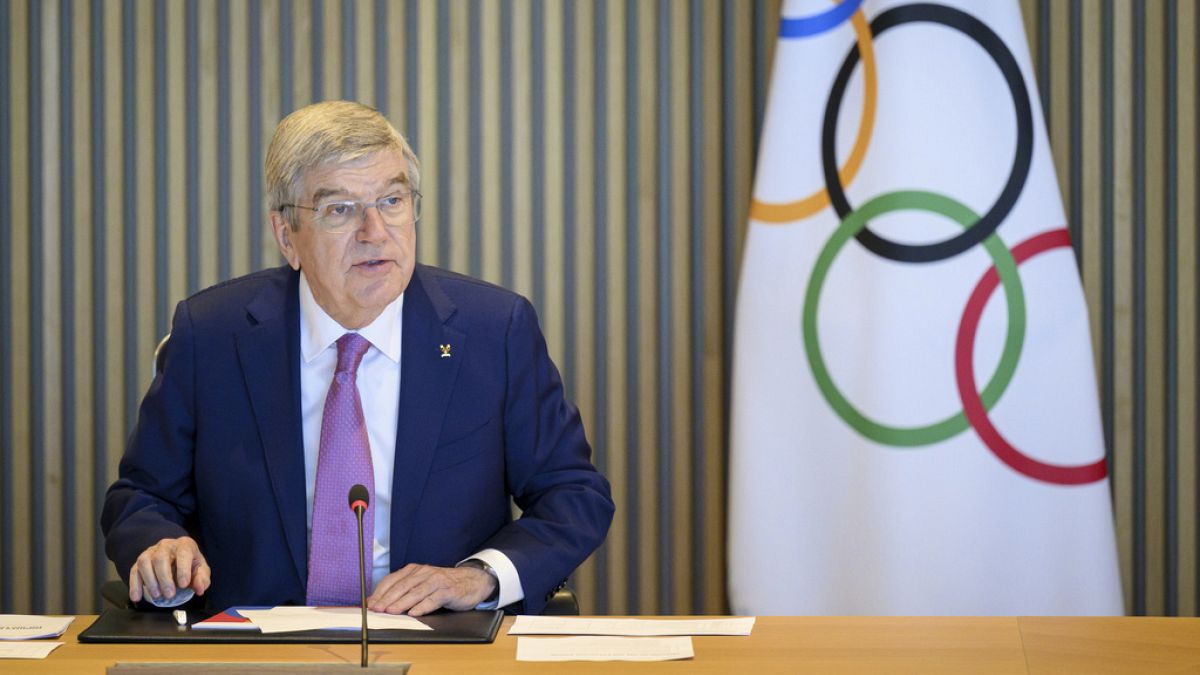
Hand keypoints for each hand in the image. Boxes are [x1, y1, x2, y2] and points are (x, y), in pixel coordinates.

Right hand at [128, 536, 210, 603]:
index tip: (184, 585)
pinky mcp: (140, 562)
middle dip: (164, 578)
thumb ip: (201, 579)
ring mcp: (151, 552)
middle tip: (169, 595)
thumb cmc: (190, 565)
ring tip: (157, 595)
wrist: (177, 559)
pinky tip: (137, 597)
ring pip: (145, 562)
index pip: (183, 553)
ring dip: (149, 581)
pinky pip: (134, 571)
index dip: (183, 569)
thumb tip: (200, 589)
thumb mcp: (201, 571)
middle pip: (161, 558)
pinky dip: (134, 585)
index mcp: (184, 545)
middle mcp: (166, 546)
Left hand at [367, 563, 495, 616]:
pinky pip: (434, 598)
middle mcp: (424, 572)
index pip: (392, 580)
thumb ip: (402, 591)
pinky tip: (415, 613)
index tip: (370, 604)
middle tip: (377, 609)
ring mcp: (437, 580)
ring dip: (402, 602)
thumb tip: (376, 602)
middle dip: (388, 598)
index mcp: (414, 570)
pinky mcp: (448, 590)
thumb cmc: (442, 585)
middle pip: (402, 586)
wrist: (472, 581)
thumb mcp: (421, 584)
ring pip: (416, 592)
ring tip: (391, 611)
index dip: (380, 592)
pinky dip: (423, 606)